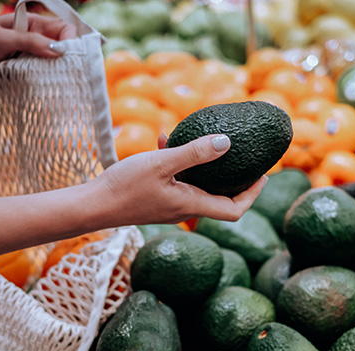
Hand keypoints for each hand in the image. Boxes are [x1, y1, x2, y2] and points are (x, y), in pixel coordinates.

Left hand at [0, 11, 76, 92]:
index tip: (72, 55)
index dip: (70, 40)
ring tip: (61, 85)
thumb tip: (60, 50)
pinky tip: (46, 91)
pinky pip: (33, 78)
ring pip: (47, 65)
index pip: (59, 28)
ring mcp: (22, 57)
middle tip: (73, 74)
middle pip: (57, 48)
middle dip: (65, 59)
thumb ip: (30, 43)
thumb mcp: (1, 40)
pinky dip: (39, 84)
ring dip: (53, 74)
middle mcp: (28, 39)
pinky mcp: (15, 73)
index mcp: (26, 23)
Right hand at [93, 134, 267, 225]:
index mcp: (191, 204)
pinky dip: (176, 161)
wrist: (91, 205)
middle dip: (233, 177)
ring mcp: (168, 204)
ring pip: (195, 184)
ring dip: (200, 162)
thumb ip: (194, 153)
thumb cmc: (125, 187)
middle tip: (244, 156)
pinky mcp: (155, 198)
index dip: (252, 195)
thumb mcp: (162, 163)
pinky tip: (163, 139)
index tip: (263, 176)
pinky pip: (175, 179)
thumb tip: (227, 143)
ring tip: (199, 137)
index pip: (233, 210)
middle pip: (219, 197)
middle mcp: (183, 208)